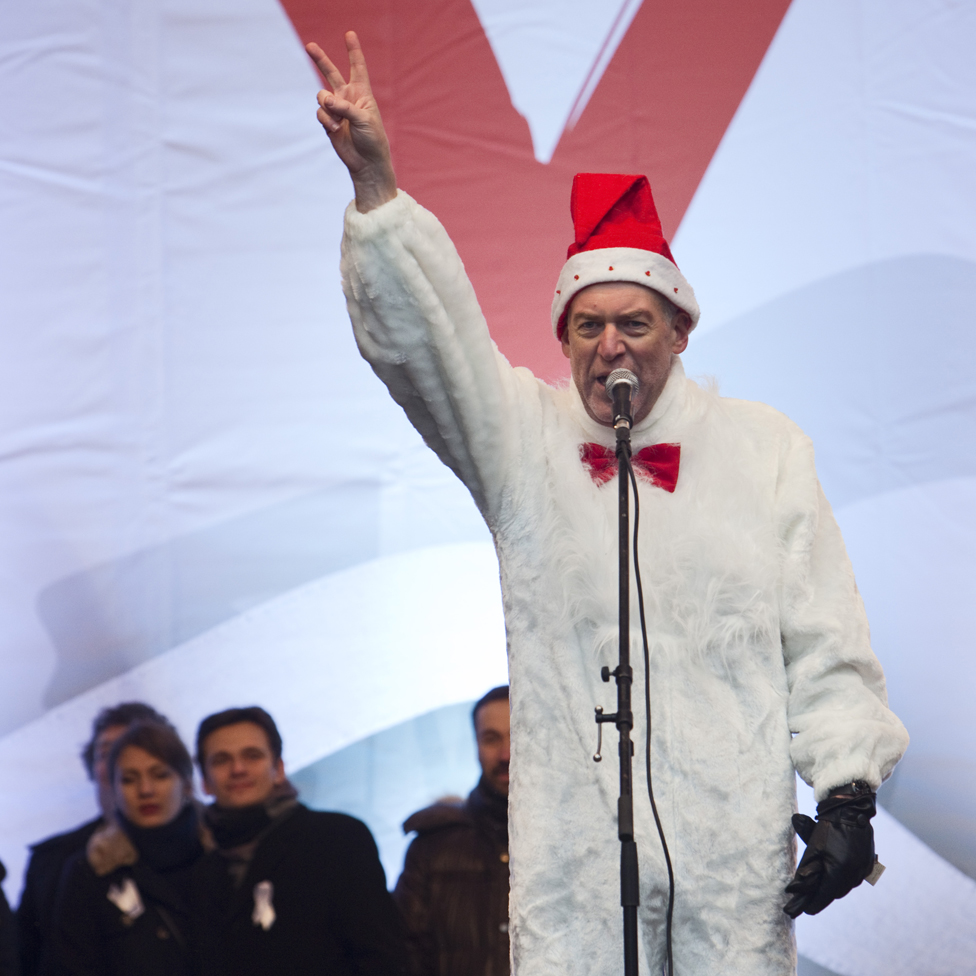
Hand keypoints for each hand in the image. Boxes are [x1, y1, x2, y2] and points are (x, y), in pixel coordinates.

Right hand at [306, 32, 396, 212]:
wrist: (366, 162)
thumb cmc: (372, 139)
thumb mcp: (363, 120)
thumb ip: (344, 107)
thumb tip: (325, 100)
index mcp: (362, 92)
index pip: (357, 67)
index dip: (353, 51)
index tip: (349, 34)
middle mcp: (347, 97)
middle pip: (331, 73)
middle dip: (320, 59)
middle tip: (309, 45)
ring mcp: (336, 109)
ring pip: (321, 96)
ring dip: (328, 108)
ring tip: (339, 123)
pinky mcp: (328, 122)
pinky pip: (320, 113)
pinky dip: (327, 120)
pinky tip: (336, 130)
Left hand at [783, 785, 877, 917]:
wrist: (851, 809)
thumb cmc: (827, 827)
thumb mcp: (813, 847)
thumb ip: (805, 868)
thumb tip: (793, 886)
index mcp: (839, 872)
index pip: (824, 895)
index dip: (813, 904)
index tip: (804, 910)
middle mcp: (854, 875)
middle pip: (835, 892)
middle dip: (822, 896)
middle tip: (808, 900)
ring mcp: (862, 870)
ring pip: (845, 886)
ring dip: (833, 887)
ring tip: (821, 889)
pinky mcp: (867, 863)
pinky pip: (853, 877)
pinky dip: (843, 879)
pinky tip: (835, 875)